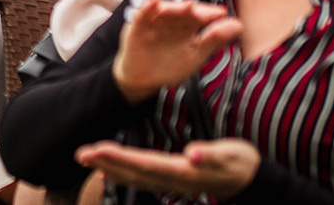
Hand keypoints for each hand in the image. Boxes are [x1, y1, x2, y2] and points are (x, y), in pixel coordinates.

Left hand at [76, 138, 257, 196]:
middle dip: (106, 163)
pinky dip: (122, 174)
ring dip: (109, 168)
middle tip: (81, 154)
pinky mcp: (173, 181)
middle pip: (134, 172)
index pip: (145, 164)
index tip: (98, 150)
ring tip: (87, 159)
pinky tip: (108, 171)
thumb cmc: (242, 163)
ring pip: (134, 177)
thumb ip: (212, 155)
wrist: (252, 180)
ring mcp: (172, 183)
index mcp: (183, 172)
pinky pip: (142, 179)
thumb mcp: (232, 155)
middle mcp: (174, 181)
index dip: (120, 158)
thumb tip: (192, 155)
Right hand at [111, 0, 243, 102]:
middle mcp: (170, 21)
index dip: (209, 14)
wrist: (143, 81)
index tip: (222, 13)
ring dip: (175, 7)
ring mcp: (154, 22)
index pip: (199, 16)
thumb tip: (239, 25)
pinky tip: (155, 2)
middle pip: (182, 11)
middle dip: (194, 10)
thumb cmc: (171, 67)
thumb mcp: (195, 55)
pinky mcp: (136, 27)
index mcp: (186, 27)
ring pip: (165, 10)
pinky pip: (142, 14)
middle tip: (206, 12)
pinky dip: (148, 8)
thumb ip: (215, 40)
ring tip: (188, 6)